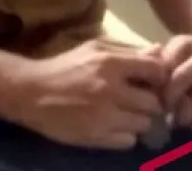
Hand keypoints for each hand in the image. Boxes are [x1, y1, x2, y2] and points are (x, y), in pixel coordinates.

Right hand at [9, 39, 168, 149]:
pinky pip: (129, 141)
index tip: (152, 80)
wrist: (31, 92)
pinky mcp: (97, 137)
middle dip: (150, 102)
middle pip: (154, 102)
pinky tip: (115, 126)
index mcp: (110, 63)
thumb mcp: (94, 50)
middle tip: (141, 101)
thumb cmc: (64, 67)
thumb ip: (127, 51)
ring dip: (139, 120)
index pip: (156, 69)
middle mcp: (111, 90)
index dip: (159, 76)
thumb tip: (158, 50)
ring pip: (144, 124)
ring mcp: (105, 116)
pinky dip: (126, 135)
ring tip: (127, 115)